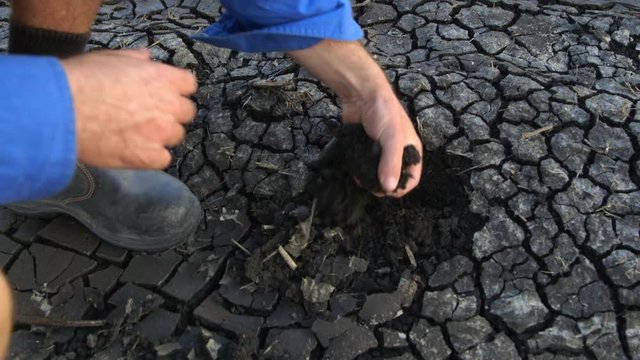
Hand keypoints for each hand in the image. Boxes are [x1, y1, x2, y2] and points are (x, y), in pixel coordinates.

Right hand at [61, 49, 196, 168]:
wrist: (61, 110)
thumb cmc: (82, 79)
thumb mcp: (111, 57)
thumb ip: (136, 59)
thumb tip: (148, 59)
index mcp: (164, 78)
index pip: (189, 85)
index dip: (176, 89)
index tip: (163, 93)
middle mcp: (169, 106)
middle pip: (186, 112)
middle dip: (171, 113)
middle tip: (148, 115)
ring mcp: (161, 133)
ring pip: (176, 136)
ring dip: (162, 135)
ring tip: (136, 134)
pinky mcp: (149, 157)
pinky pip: (163, 159)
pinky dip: (152, 156)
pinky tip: (134, 151)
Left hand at [289, 40, 421, 196]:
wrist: (362, 94)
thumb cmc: (384, 114)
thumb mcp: (392, 139)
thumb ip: (391, 163)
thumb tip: (388, 188)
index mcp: (411, 150)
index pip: (413, 177)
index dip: (402, 187)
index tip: (387, 192)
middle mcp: (398, 152)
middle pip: (394, 177)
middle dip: (383, 185)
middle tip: (370, 187)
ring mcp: (381, 150)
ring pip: (377, 172)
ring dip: (370, 178)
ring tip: (360, 180)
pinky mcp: (366, 147)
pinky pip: (364, 164)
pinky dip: (360, 170)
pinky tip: (353, 171)